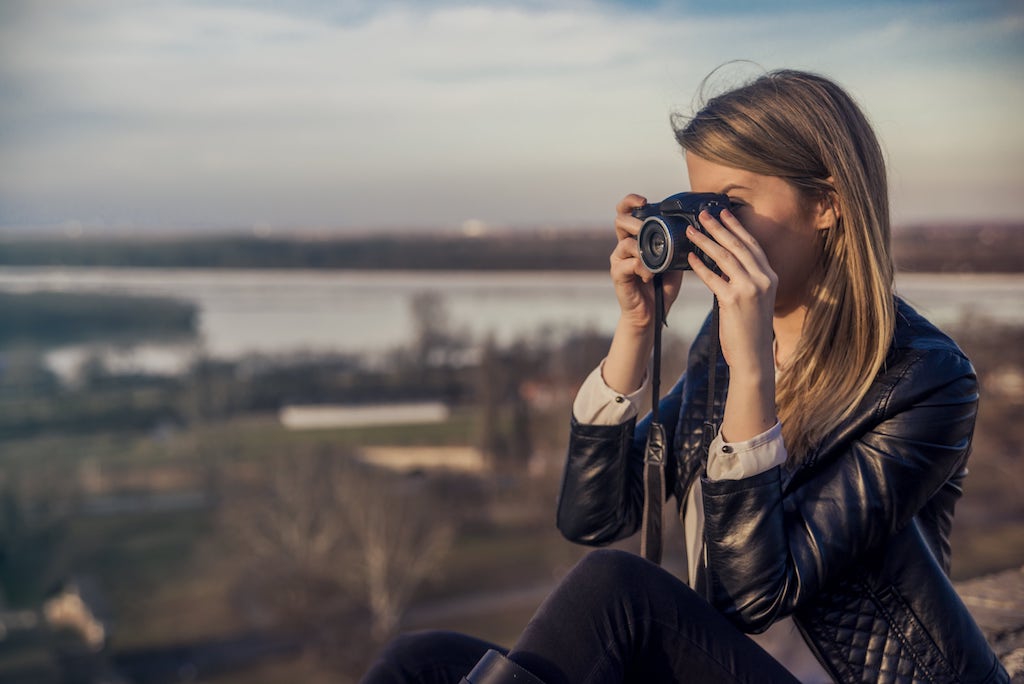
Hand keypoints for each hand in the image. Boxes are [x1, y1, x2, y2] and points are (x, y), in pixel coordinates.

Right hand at [601, 194, 684, 394]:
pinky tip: (650, 275)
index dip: (631, 202)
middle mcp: (624, 246)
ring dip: (642, 247)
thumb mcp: (674, 261)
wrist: (650, 314)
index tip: (645, 200)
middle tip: (648, 230)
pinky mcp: (618, 275)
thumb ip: (677, 244)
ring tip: (655, 261)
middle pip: (620, 221)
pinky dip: (642, 267)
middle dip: (636, 222)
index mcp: (637, 238)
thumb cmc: (661, 287)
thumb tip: (697, 228)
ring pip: (625, 242)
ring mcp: (618, 260)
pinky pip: (627, 263)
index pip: (626, 212)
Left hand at [685, 208, 777, 440]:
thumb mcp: (753, 299)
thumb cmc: (749, 329)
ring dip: (705, 241)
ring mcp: (750, 289)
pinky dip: (700, 266)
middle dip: (719, 227)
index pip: (752, 245)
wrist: (753, 355)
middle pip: (738, 245)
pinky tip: (689, 257)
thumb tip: (722, 262)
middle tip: (702, 214)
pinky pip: (713, 277)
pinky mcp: (734, 300)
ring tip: (690, 231)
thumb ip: (743, 279)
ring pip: (724, 257)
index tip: (724, 213)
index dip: (737, 227)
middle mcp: (763, 279)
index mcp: (770, 277)